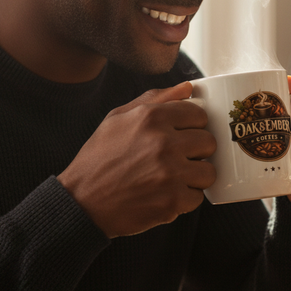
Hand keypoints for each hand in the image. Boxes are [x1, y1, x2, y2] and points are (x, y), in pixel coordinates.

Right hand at [57, 81, 215, 236]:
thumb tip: (188, 88)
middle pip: (209, 142)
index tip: (183, 135)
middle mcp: (164, 143)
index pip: (200, 115)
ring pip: (209, 172)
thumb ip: (155, 99)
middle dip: (197, 151)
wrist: (81, 203)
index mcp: (152, 117)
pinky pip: (197, 197)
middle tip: (178, 159)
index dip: (193, 126)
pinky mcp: (172, 202)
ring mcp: (170, 173)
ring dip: (195, 176)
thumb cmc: (99, 159)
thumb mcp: (117, 118)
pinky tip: (166, 195)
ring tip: (175, 178)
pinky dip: (185, 199)